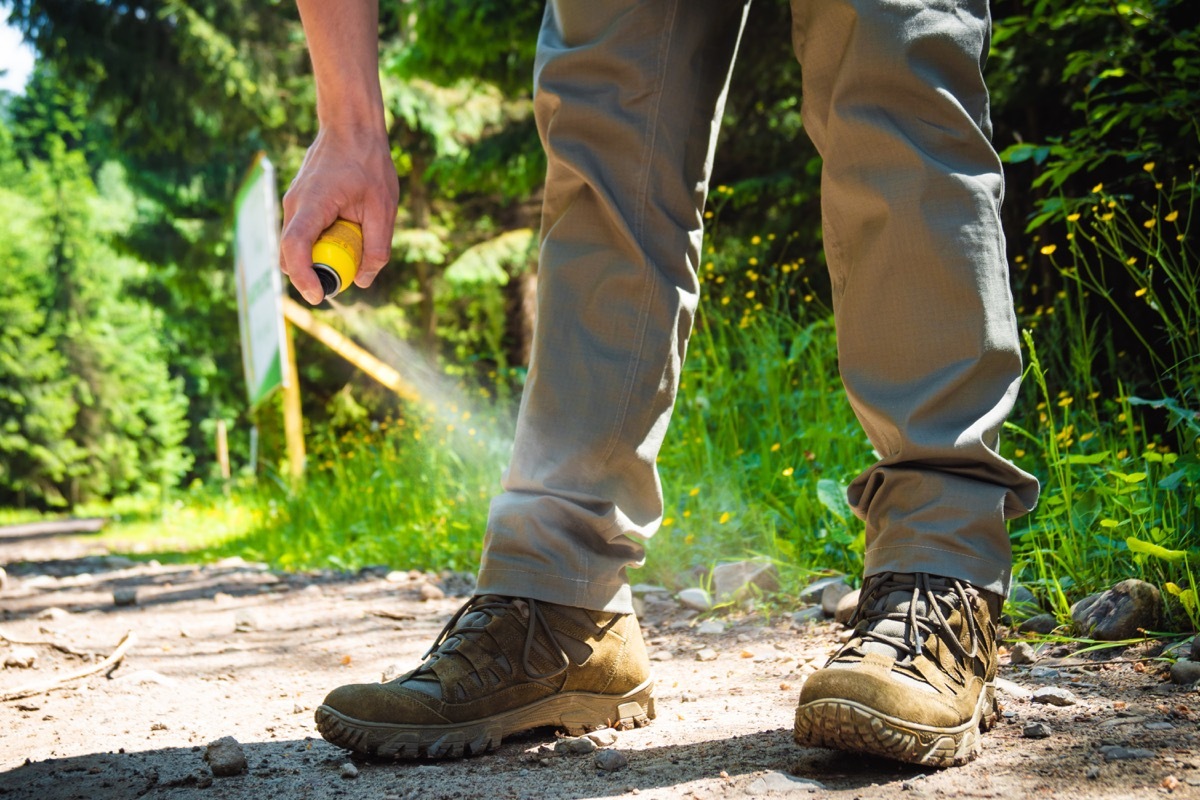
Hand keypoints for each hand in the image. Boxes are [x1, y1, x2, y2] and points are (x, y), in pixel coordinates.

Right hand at [279, 125, 398, 303]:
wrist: (352, 126)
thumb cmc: (369, 162)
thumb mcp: (383, 208)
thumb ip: (377, 247)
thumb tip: (363, 280)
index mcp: (313, 204)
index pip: (295, 248)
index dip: (303, 277)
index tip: (319, 296)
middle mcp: (294, 205)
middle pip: (290, 254)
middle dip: (311, 276)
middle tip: (340, 284)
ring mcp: (293, 203)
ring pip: (295, 246)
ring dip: (317, 258)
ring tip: (350, 247)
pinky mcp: (299, 203)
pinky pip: (302, 234)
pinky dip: (318, 244)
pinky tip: (345, 232)